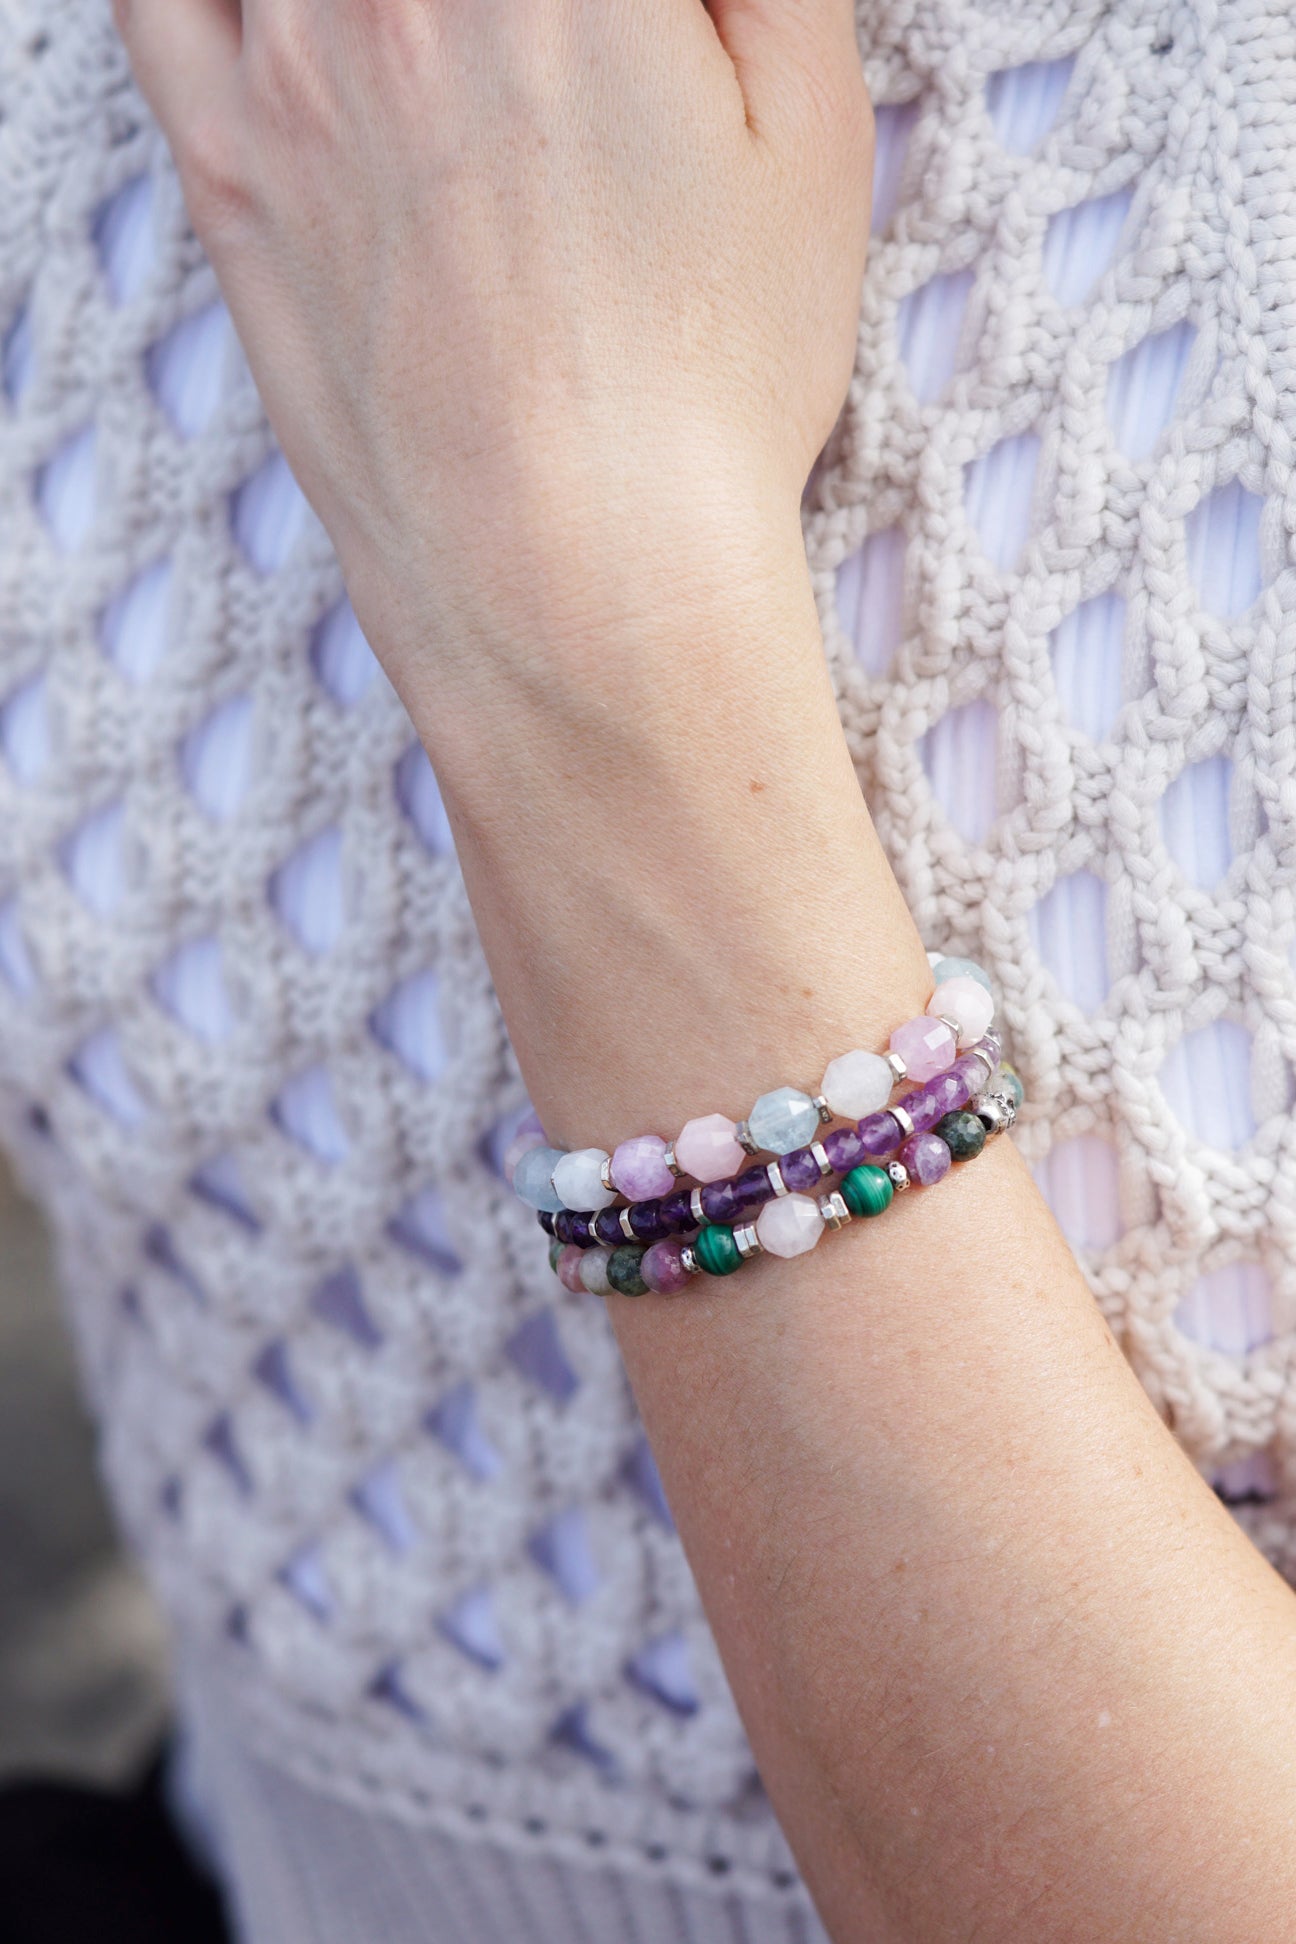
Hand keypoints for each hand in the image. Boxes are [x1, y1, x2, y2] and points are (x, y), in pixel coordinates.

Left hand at [114, 0, 871, 672]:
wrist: (570, 580)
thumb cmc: (708, 381)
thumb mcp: (811, 129)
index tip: (649, 29)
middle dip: (520, 4)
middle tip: (558, 55)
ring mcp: (286, 65)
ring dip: (383, 2)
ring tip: (450, 53)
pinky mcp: (226, 167)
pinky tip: (296, 22)